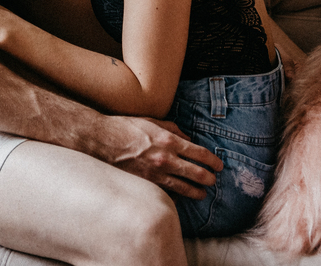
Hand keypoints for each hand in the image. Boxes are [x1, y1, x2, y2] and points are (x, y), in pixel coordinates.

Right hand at [100, 116, 222, 199]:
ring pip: (184, 188)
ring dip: (197, 192)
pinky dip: (175, 197)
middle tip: (213, 180)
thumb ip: (173, 129)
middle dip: (209, 178)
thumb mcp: (152, 121)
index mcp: (169, 141)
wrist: (101, 141)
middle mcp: (165, 159)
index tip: (219, 165)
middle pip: (197, 173)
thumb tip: (188, 138)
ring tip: (202, 194)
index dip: (213, 161)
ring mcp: (155, 175)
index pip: (200, 153)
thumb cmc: (125, 128)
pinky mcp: (145, 185)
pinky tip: (179, 198)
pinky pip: (166, 194)